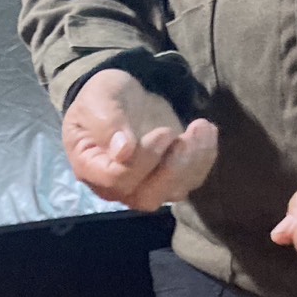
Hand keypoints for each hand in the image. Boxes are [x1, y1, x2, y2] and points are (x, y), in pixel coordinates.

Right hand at [62, 68, 217, 210]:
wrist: (120, 98)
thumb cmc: (102, 99)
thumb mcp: (98, 99)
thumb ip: (107, 123)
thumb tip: (123, 152)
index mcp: (90, 168)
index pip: (117, 181)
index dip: (144, 161)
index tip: (163, 132)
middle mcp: (116, 186)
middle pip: (146, 197)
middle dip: (172, 170)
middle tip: (184, 138)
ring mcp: (143, 185)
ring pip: (171, 192)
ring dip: (192, 163)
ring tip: (201, 128)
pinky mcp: (167, 178)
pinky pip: (189, 181)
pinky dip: (203, 159)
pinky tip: (206, 131)